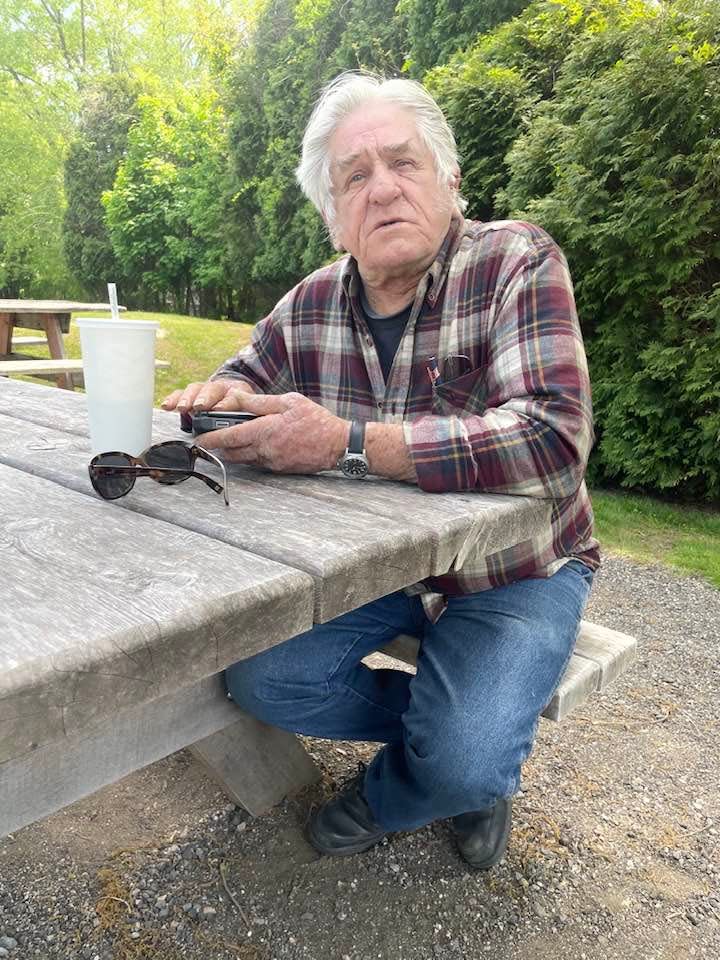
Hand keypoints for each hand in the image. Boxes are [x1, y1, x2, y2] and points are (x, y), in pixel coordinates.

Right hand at [161, 378, 254, 412]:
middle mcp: (219, 388)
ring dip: (187, 399)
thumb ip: (244, 420)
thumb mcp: (250, 414)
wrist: (234, 398)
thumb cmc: (241, 410)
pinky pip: (180, 394)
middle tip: (199, 406)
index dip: (225, 403)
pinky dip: (173, 399)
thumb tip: (239, 432)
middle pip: (211, 389)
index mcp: (238, 391)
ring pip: (195, 390)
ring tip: (182, 408)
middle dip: (204, 398)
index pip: (233, 395)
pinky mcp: (191, 395)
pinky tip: (167, 406)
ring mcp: (204, 390)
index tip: (219, 409)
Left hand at [197, 391, 348, 474]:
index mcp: (265, 430)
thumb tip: (235, 397)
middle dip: (218, 447)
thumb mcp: (288, 401)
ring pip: (243, 460)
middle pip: (232, 452)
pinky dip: (250, 455)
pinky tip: (255, 445)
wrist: (338, 445)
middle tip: (210, 438)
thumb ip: (259, 402)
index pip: (229, 437)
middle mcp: (265, 450)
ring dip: (234, 452)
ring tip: (230, 440)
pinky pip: (257, 463)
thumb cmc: (315, 420)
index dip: (211, 438)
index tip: (199, 437)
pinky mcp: (279, 469)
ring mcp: (272, 462)